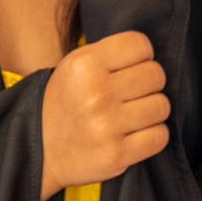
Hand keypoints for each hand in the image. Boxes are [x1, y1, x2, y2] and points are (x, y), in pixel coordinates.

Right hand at [40, 31, 168, 200]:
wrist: (40, 150)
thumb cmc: (67, 101)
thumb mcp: (75, 65)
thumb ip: (111, 53)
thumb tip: (152, 53)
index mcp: (84, 65)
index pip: (141, 45)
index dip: (141, 56)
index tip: (131, 67)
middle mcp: (95, 94)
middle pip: (156, 75)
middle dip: (148, 84)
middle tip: (131, 94)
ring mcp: (106, 127)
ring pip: (161, 106)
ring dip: (152, 111)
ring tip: (132, 114)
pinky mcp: (116, 155)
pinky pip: (160, 136)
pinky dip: (152, 135)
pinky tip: (135, 134)